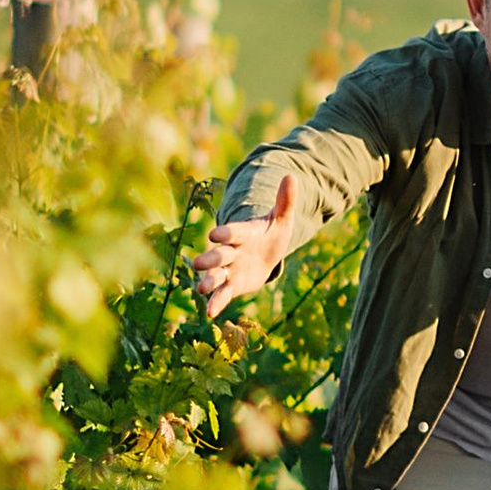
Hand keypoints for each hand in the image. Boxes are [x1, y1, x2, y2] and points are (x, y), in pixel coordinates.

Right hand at [191, 173, 298, 320]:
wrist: (266, 253)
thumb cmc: (271, 233)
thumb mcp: (281, 219)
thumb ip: (285, 201)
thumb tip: (292, 176)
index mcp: (243, 233)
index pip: (233, 232)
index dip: (225, 233)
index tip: (214, 235)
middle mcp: (232, 251)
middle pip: (219, 255)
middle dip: (210, 259)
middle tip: (198, 264)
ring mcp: (230, 269)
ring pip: (216, 275)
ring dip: (209, 281)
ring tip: (201, 290)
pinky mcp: (232, 285)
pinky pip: (223, 294)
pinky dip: (216, 302)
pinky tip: (210, 313)